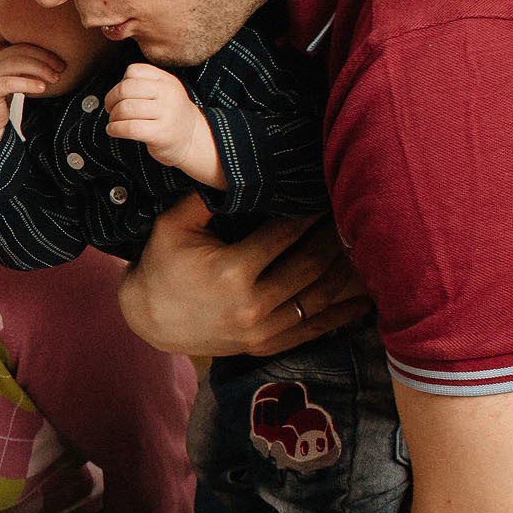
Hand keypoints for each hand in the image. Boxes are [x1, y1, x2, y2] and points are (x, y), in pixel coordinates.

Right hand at [0, 43, 67, 175]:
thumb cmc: (2, 96)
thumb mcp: (18, 78)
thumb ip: (30, 69)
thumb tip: (58, 64)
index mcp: (3, 54)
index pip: (27, 46)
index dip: (46, 52)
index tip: (62, 63)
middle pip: (23, 52)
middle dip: (45, 59)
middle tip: (61, 69)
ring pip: (17, 64)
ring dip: (40, 69)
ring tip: (54, 79)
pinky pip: (10, 82)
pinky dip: (28, 83)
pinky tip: (41, 88)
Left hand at [104, 65, 223, 187]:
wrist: (192, 139)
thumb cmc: (170, 115)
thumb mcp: (164, 92)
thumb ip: (143, 84)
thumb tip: (113, 91)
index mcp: (167, 80)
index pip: (134, 71)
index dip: (120, 83)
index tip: (119, 96)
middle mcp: (168, 94)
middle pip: (126, 89)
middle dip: (111, 100)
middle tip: (111, 109)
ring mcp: (166, 113)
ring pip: (125, 109)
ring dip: (113, 117)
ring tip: (114, 122)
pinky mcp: (160, 133)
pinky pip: (129, 128)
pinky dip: (115, 129)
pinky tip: (113, 130)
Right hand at [117, 195, 370, 356]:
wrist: (147, 320)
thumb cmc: (161, 266)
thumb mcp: (172, 226)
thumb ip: (204, 198)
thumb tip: (236, 167)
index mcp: (231, 271)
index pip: (285, 234)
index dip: (311, 213)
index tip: (327, 194)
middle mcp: (251, 304)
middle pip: (311, 265)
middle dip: (335, 237)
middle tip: (352, 214)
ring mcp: (261, 329)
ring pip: (318, 297)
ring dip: (344, 271)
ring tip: (362, 246)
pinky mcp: (265, 345)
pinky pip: (313, 330)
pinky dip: (342, 314)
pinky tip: (365, 298)